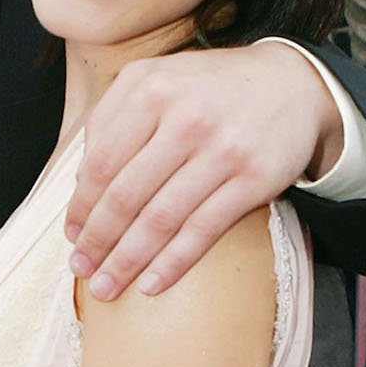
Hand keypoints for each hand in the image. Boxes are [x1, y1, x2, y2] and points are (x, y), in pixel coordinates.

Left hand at [68, 43, 344, 298]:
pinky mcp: (253, 179)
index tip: (71, 234)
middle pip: (127, 194)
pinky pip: (203, 230)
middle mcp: (186, 118)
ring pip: (161, 218)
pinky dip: (173, 263)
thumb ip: (113, 117)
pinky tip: (152, 285)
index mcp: (152, 90)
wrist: (293, 84)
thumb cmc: (211, 90)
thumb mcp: (157, 79)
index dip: (82, 205)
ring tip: (107, 287)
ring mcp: (222, 149)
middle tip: (82, 267)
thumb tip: (80, 180)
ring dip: (128, 260)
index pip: (102, 161)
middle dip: (98, 239)